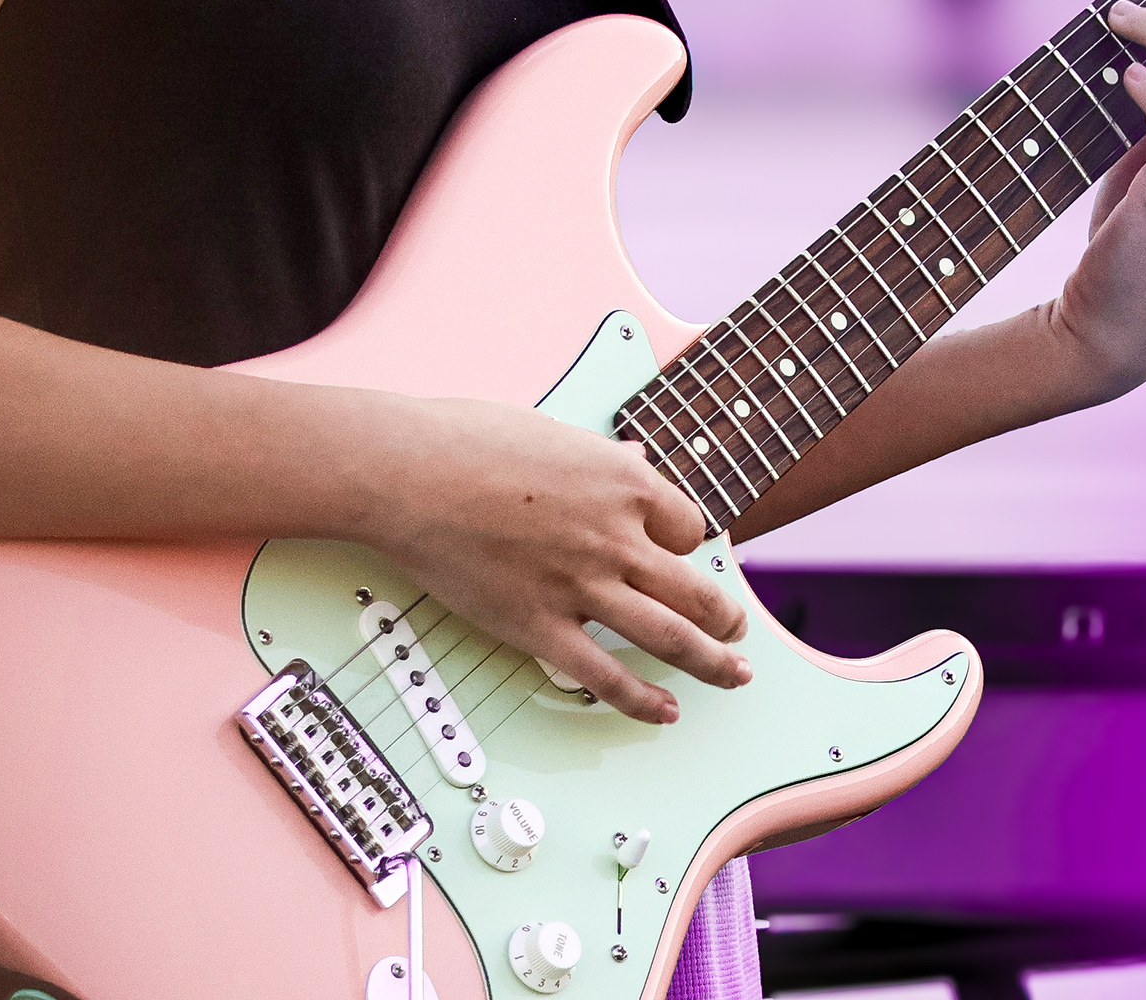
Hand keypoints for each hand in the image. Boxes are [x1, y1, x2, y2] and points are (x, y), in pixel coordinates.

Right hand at [352, 396, 749, 724]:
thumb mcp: (558, 433)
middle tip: (737, 627)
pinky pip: (606, 676)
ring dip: (712, 661)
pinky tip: (665, 711)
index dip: (690, 544)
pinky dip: (642, 700)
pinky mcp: (540, 627)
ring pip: (670, 637)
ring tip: (732, 674)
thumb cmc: (469, 440)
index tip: (684, 557)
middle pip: (698, 589)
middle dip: (727, 616)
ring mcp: (582, 587)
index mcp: (625, 482)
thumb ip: (603, 460)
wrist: (408, 472)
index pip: (689, 526)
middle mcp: (616, 537)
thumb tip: (631, 462)